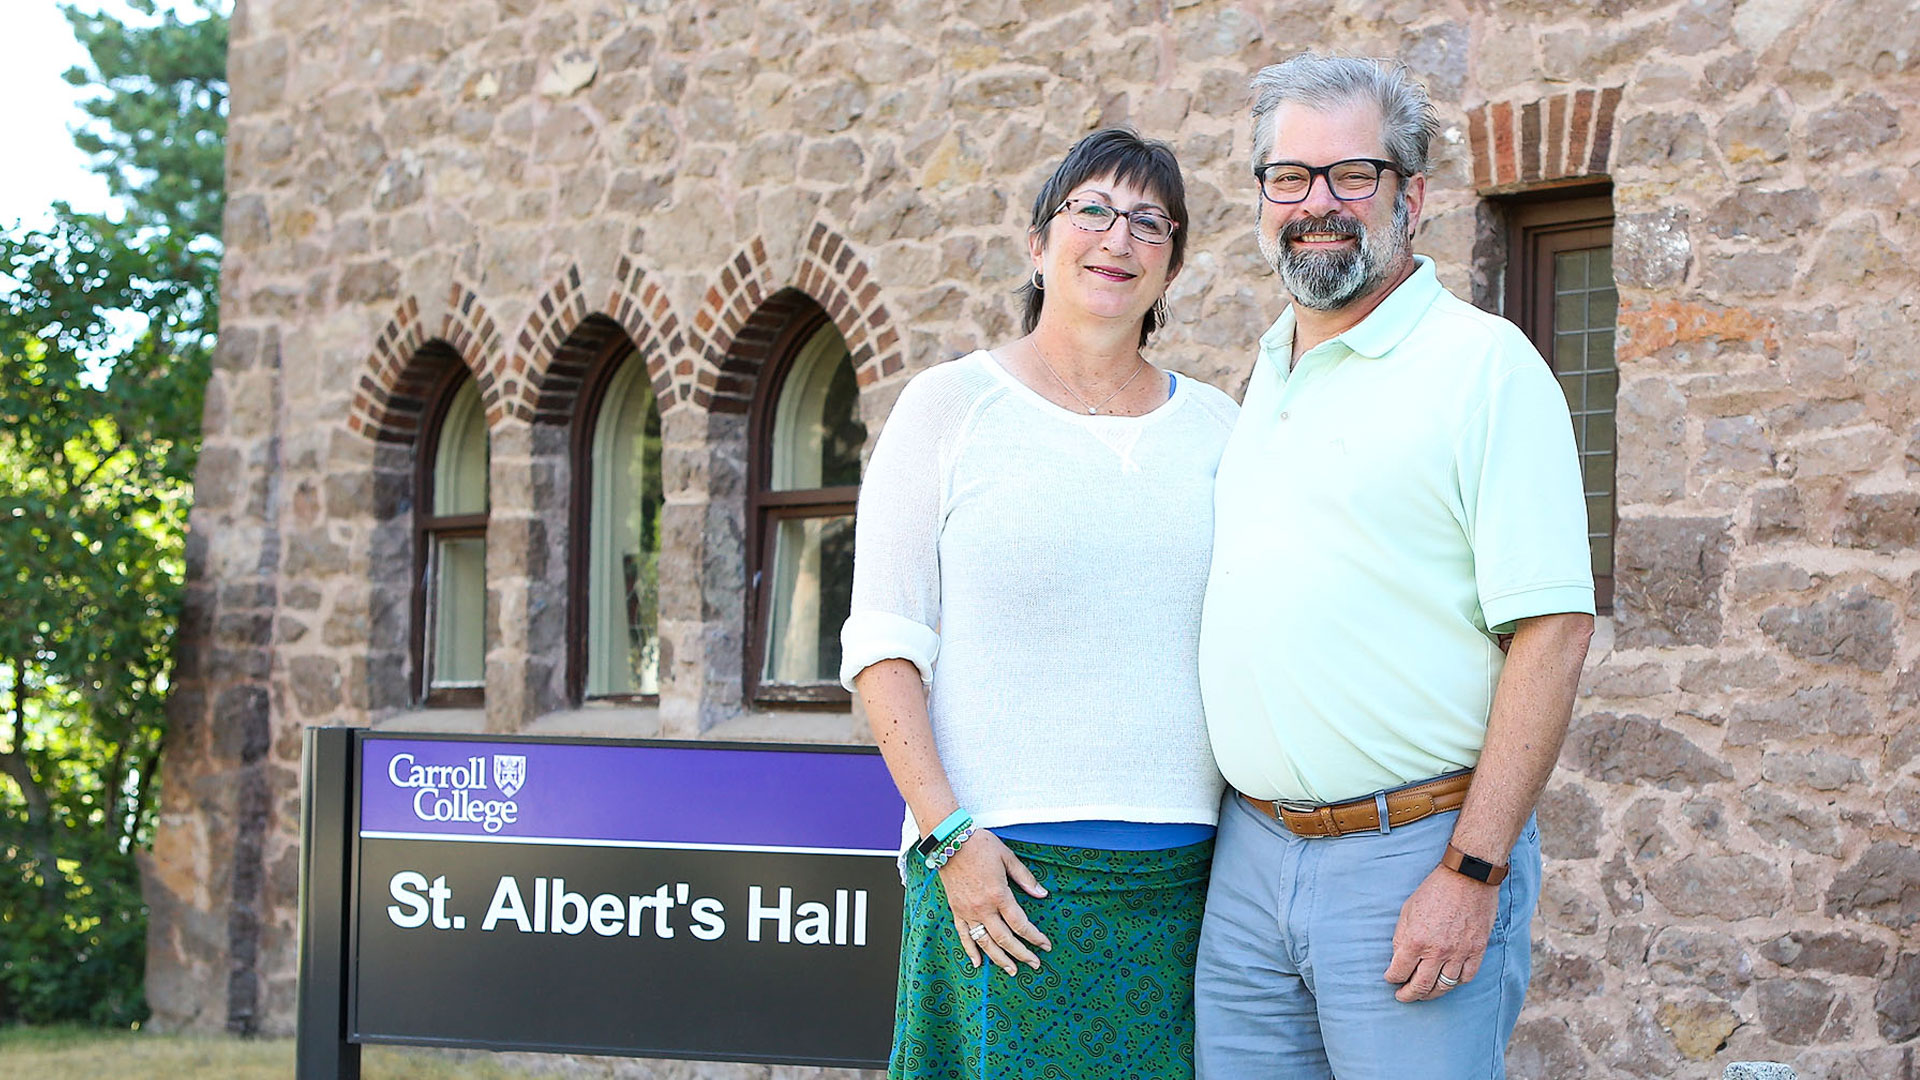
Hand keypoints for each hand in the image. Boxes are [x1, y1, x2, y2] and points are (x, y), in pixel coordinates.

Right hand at [937, 830, 1051, 975]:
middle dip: (1021, 954)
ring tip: (1012, 970)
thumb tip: (1042, 894)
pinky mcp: (956, 911)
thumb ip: (1025, 878)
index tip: (1045, 945)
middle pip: (1005, 939)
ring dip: (999, 959)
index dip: (1034, 937)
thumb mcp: (1007, 857)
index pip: (1020, 924)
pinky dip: (970, 951)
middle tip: (1034, 964)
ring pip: (985, 942)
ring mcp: (968, 912)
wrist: (949, 841)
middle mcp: (983, 908)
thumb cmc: (980, 845)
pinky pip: (963, 935)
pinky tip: (977, 963)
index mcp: (999, 895)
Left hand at [1383, 865, 1499, 1001]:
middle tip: (1403, 996)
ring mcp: (1459, 953)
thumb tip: (1398, 958)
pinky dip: (1456, 983)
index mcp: (1416, 940)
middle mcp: (1437, 951)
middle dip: (1409, 995)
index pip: (1399, 972)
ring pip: (1444, 986)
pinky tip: (1448, 981)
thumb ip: (1401, 937)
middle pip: (1421, 986)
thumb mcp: (1407, 910)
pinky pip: (1466, 977)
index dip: (1392, 979)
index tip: (1390, 979)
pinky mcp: (1477, 950)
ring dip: (1431, 994)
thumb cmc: (1434, 890)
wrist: (1467, 877)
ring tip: (1424, 994)